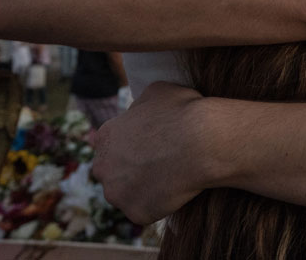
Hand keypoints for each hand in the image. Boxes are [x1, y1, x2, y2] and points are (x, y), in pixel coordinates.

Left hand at [93, 81, 207, 223]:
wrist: (202, 142)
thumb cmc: (183, 112)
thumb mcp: (158, 92)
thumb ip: (142, 106)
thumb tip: (143, 110)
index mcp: (106, 135)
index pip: (110, 144)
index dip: (131, 145)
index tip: (149, 146)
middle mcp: (103, 166)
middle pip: (113, 172)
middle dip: (130, 169)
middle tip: (159, 163)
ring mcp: (117, 193)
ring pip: (127, 194)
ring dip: (143, 189)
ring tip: (170, 178)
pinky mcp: (136, 213)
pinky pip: (147, 210)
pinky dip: (159, 205)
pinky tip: (176, 192)